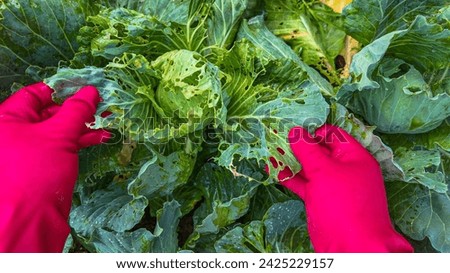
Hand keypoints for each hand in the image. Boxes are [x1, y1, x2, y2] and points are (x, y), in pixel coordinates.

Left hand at [0, 83, 109, 251]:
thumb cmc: (35, 172)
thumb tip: (91, 91)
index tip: (86, 86)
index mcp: (8, 119)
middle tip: (102, 104)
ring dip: (84, 124)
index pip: (36, 93)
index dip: (62, 89)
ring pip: (59, 129)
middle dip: (78, 108)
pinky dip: (80, 140)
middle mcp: (15, 131)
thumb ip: (76, 110)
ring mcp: (29, 148)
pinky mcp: (42, 163)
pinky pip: (61, 144)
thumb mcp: (58, 135)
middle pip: (49, 111)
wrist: (29, 219)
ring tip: (108, 120)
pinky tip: (100, 137)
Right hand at [278, 124, 412, 251]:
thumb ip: (308, 150)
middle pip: (319, 150)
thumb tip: (295, 131)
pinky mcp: (320, 199)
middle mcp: (344, 169)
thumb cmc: (344, 205)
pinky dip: (289, 177)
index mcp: (354, 157)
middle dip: (298, 144)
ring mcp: (332, 185)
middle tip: (276, 136)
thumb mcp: (325, 172)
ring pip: (309, 167)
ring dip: (290, 160)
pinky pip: (303, 183)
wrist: (352, 247)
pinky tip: (273, 170)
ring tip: (270, 150)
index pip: (333, 134)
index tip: (293, 129)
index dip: (313, 130)